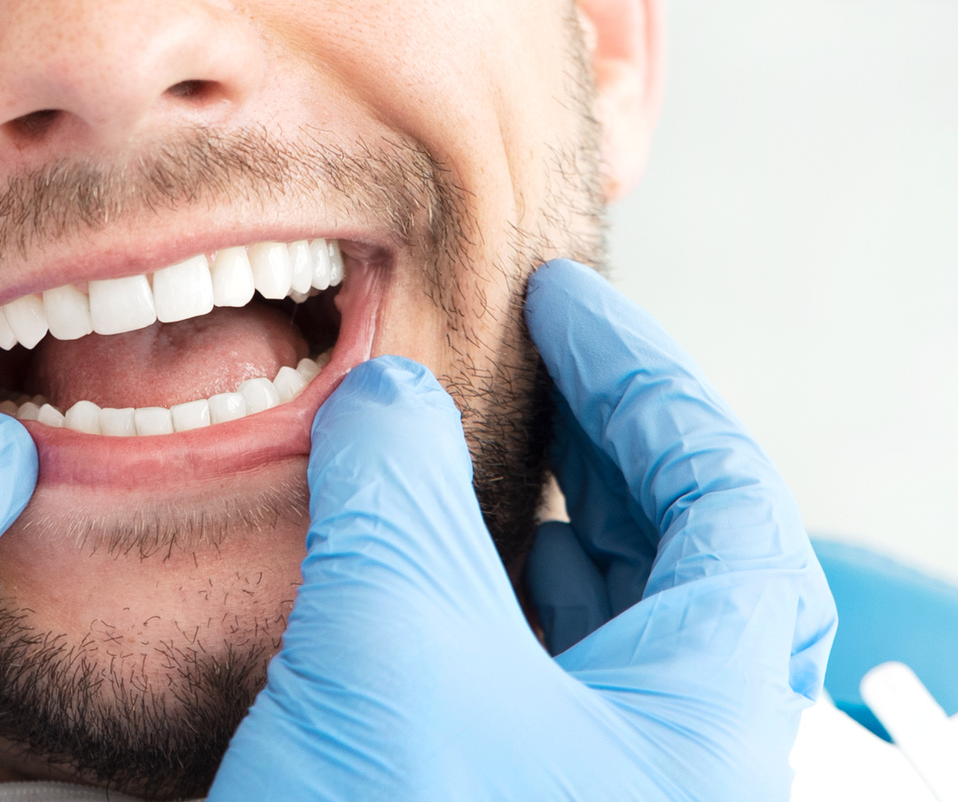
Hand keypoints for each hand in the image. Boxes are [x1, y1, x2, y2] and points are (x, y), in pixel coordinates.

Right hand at [210, 259, 836, 798]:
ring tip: (440, 472)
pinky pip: (508, 707)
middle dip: (590, 461)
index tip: (566, 303)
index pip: (725, 498)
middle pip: (673, 573)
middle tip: (516, 378)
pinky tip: (377, 596)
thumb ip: (398, 492)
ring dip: (517, 545)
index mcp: (707, 714)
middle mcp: (667, 769)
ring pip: (584, 648)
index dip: (645, 381)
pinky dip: (455, 628)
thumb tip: (390, 400)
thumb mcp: (398, 645)